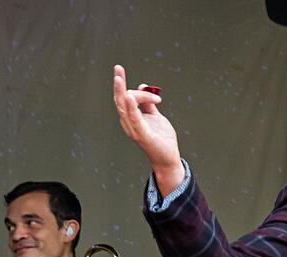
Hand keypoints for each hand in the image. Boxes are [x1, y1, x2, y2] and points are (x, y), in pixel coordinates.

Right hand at [112, 65, 183, 194]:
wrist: (168, 158)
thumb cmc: (161, 139)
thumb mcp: (155, 116)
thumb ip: (148, 103)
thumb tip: (142, 86)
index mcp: (131, 117)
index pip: (124, 98)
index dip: (125, 85)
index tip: (143, 83)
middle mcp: (129, 122)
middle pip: (120, 100)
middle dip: (118, 83)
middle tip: (118, 68)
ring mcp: (134, 129)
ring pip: (124, 107)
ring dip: (121, 92)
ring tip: (119, 79)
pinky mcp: (142, 135)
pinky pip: (135, 119)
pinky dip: (132, 108)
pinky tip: (130, 98)